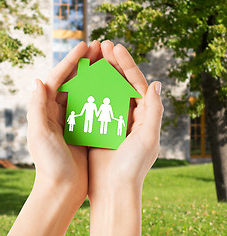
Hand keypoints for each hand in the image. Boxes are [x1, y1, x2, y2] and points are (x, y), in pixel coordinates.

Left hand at [7, 41, 101, 235]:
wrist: (62, 188)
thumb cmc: (49, 164)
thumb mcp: (40, 135)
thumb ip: (36, 108)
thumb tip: (37, 80)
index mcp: (45, 111)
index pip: (57, 79)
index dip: (70, 61)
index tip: (84, 46)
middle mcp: (57, 112)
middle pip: (71, 81)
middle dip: (84, 64)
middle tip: (98, 48)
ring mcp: (71, 119)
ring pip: (83, 91)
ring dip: (94, 76)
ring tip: (107, 61)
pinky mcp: (83, 129)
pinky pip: (92, 106)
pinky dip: (101, 94)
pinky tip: (112, 86)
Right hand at [88, 40, 163, 235]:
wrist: (113, 190)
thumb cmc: (132, 166)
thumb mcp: (148, 138)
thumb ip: (154, 110)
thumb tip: (155, 83)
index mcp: (143, 115)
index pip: (136, 83)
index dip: (127, 64)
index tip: (115, 48)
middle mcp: (129, 115)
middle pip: (120, 83)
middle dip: (112, 63)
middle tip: (101, 45)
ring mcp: (112, 120)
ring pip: (105, 91)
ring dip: (99, 74)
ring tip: (90, 57)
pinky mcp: (98, 127)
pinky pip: (93, 105)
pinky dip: (88, 91)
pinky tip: (80, 80)